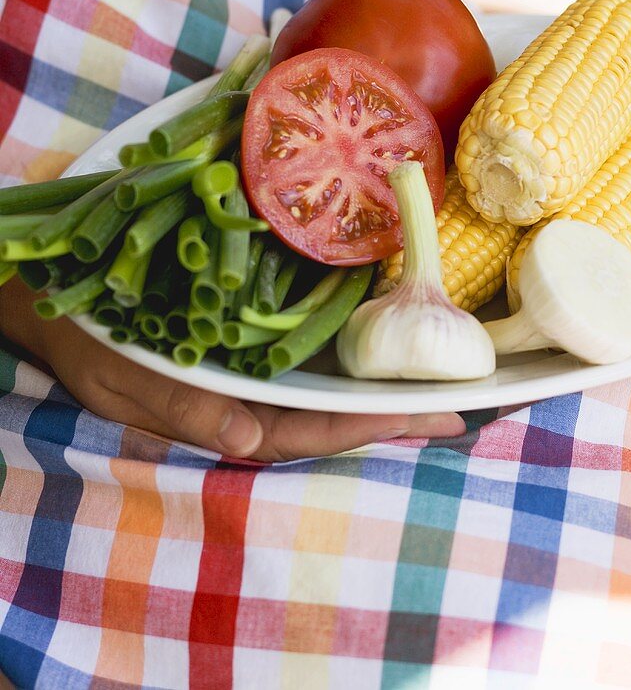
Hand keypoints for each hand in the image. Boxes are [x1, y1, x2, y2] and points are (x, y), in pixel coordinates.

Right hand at [0, 279, 465, 461]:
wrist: (61, 300)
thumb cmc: (89, 340)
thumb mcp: (120, 374)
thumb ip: (181, 406)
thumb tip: (248, 437)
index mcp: (221, 415)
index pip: (304, 430)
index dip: (365, 426)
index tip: (424, 417)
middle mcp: (247, 397)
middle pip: (329, 414)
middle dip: (391, 413)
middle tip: (460, 406)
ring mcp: (250, 371)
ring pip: (324, 387)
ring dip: (376, 385)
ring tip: (438, 377)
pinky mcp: (247, 340)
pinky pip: (303, 352)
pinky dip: (344, 350)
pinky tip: (381, 336)